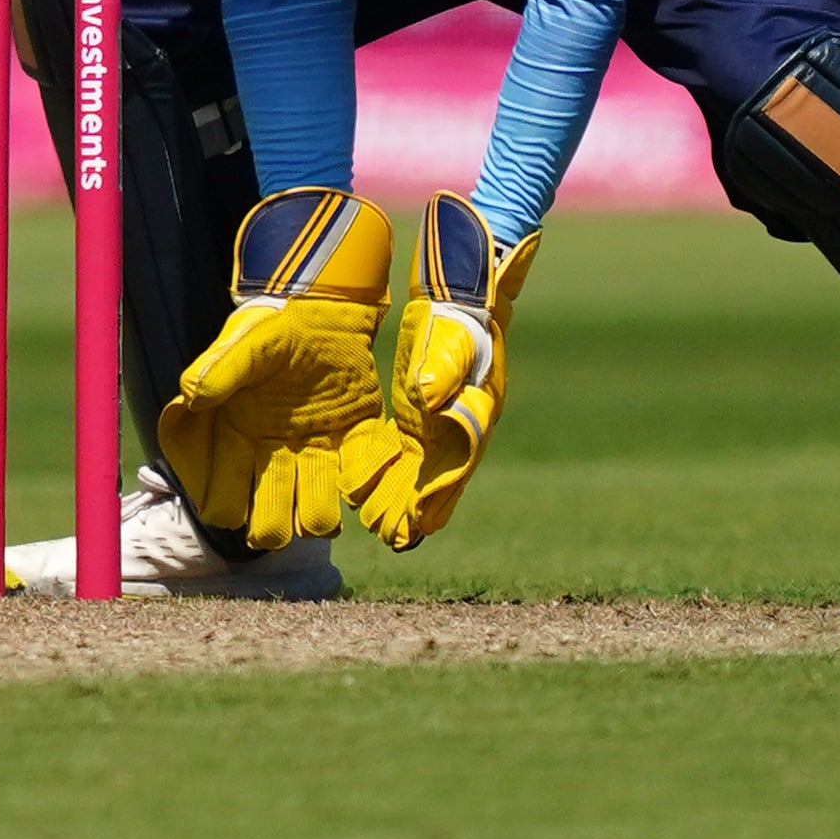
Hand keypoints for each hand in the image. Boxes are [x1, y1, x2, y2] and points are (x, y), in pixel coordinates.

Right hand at [156, 188, 393, 548]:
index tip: (237, 504)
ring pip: (314, 515)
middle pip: (270, 522)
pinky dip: (361, 489)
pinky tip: (356, 478)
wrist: (324, 308)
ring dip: (318, 517)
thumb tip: (192, 396)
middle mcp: (274, 455)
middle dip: (275, 527)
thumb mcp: (245, 343)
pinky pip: (357, 482)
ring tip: (324, 499)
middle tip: (285, 511)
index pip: (223, 500)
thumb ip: (220, 369)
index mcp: (238, 438)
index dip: (228, 508)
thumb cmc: (273, 324)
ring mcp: (315, 452)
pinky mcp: (352, 442)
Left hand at [349, 193, 538, 552]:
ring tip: (378, 528)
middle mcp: (460, 427)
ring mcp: (441, 423)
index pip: (453, 468)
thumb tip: (428, 400)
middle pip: (436, 479)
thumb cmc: (458, 319)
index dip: (435, 498)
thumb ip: (441, 371)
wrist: (459, 297)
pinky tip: (365, 487)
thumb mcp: (449, 342)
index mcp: (474, 416)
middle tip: (392, 540)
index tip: (417, 527)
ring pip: (419, 471)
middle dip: (414, 510)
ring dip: (401, 497)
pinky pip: (403, 450)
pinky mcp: (420, 414)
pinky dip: (387, 471)